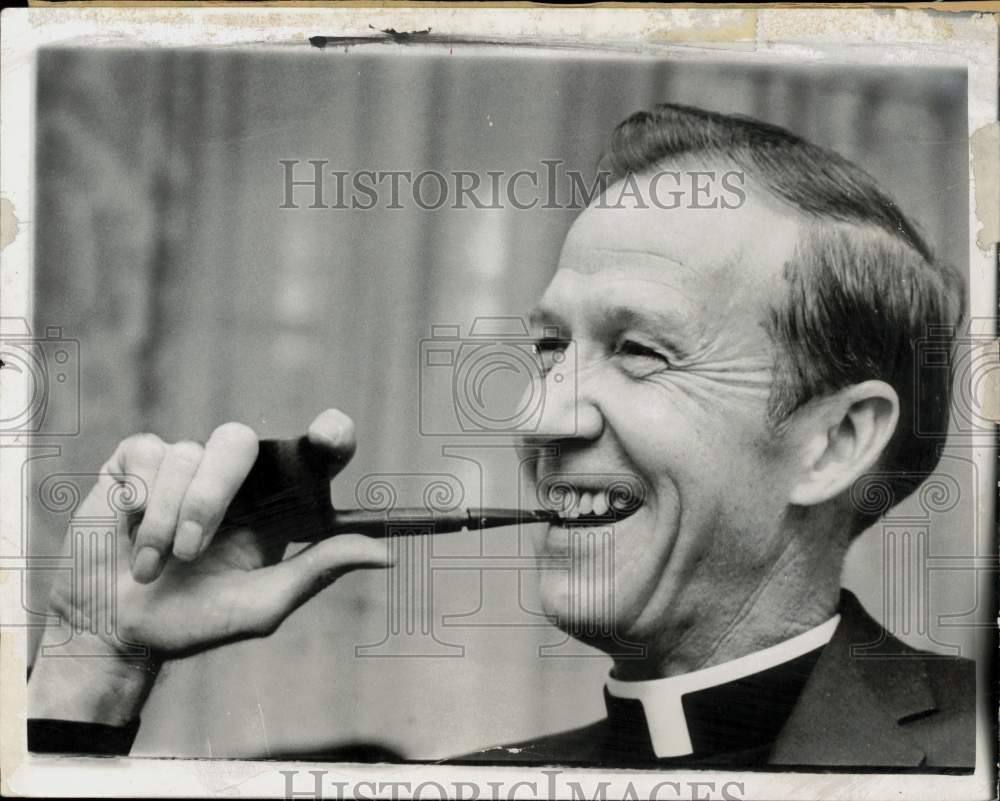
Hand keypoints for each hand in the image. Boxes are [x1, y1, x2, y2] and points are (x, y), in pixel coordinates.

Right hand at [29, 409, 391, 724]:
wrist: (117, 633)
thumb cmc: (198, 621)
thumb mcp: (264, 605)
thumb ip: (319, 570)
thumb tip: (387, 554)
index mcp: (279, 503)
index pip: (315, 452)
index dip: (330, 434)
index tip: (329, 435)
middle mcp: (238, 476)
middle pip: (238, 441)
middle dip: (212, 494)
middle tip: (193, 552)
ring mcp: (188, 465)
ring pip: (188, 454)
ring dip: (169, 518)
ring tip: (156, 567)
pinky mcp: (139, 462)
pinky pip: (148, 454)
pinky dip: (141, 504)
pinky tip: (132, 541)